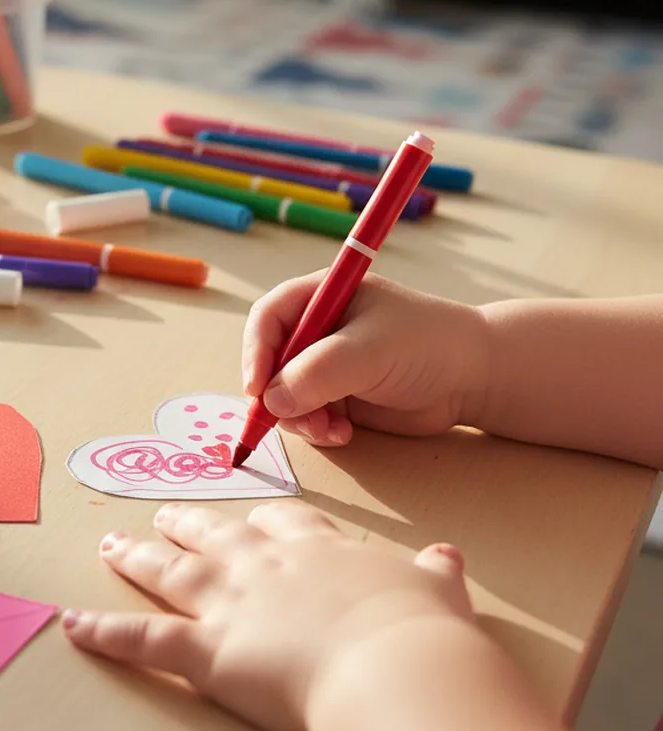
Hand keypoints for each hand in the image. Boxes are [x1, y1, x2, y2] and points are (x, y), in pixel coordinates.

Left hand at [63, 502, 475, 730]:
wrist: (396, 663)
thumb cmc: (420, 633)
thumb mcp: (435, 594)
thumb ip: (431, 574)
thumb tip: (446, 557)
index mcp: (319, 550)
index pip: (282, 521)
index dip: (262, 519)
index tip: (252, 514)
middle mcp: (265, 565)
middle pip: (215, 534)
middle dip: (186, 524)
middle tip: (163, 515)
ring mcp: (230, 602)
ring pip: (171, 571)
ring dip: (136, 559)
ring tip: (111, 546)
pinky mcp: (205, 648)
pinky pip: (143, 640)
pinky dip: (104, 634)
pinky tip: (73, 626)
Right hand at [242, 273, 488, 445]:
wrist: (474, 378)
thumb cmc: (428, 344)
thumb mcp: (370, 351)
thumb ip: (318, 372)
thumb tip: (271, 400)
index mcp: (321, 296)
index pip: (268, 318)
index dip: (256, 351)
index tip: (257, 388)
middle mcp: (318, 329)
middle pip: (269, 360)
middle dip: (275, 393)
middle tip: (288, 419)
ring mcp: (326, 365)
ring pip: (284, 395)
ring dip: (299, 418)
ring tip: (328, 429)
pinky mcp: (337, 396)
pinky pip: (307, 416)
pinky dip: (317, 429)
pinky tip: (343, 434)